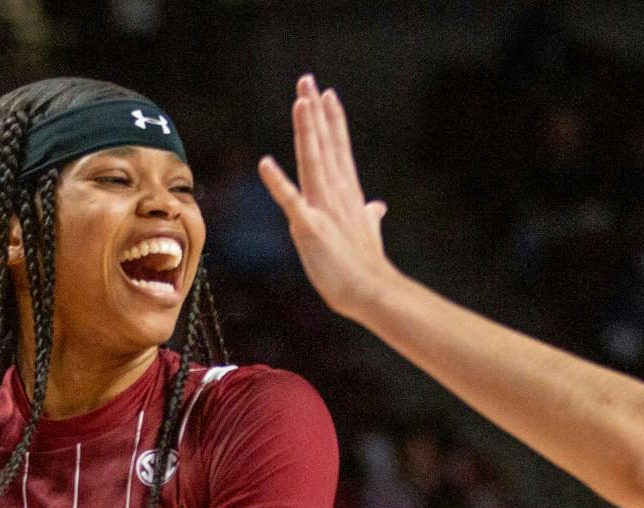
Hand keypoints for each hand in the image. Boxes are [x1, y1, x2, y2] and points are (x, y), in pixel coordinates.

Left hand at [257, 74, 395, 322]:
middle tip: (306, 80)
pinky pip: (290, 201)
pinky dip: (277, 182)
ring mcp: (323, 208)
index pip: (338, 148)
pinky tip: (264, 163)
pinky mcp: (309, 227)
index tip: (326, 94)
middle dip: (315, 112)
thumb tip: (378, 206)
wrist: (370, 291)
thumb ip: (370, 215)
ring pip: (312, 162)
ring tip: (299, 103)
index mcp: (346, 193)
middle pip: (324, 145)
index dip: (332, 120)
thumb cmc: (366, 265)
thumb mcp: (368, 233)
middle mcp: (336, 194)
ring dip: (305, 132)